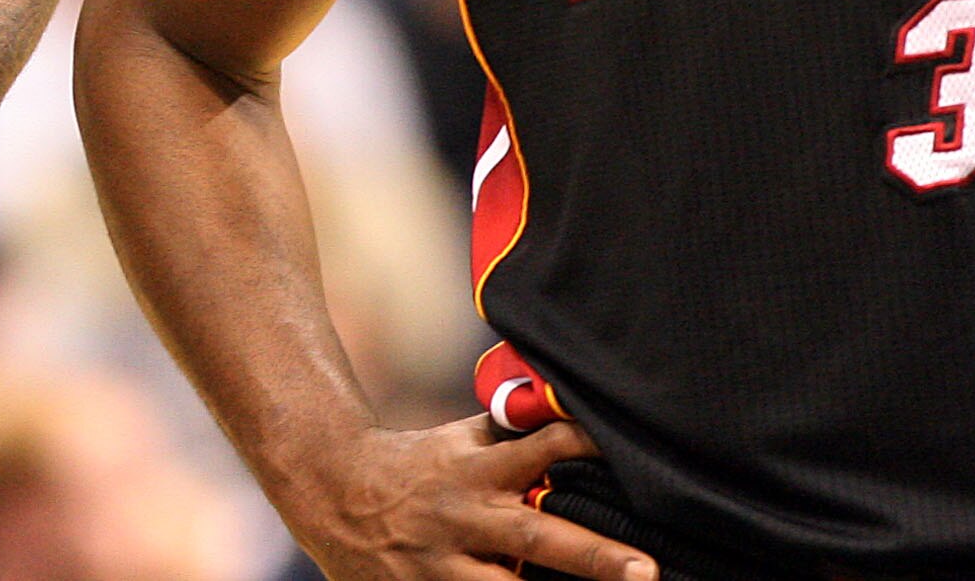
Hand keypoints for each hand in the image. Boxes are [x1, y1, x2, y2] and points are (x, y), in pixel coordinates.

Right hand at [281, 418, 654, 580]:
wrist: (328, 489)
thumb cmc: (411, 465)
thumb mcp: (456, 441)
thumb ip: (509, 434)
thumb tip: (563, 409)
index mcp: (477, 471)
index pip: (541, 450)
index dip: (581, 446)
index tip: (622, 451)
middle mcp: (465, 518)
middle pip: (536, 537)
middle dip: (591, 556)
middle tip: (645, 571)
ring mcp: (443, 565)